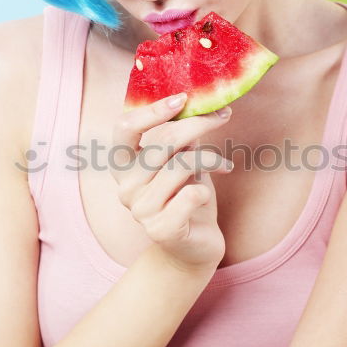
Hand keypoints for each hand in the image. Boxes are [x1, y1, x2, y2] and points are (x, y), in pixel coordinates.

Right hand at [111, 93, 233, 272]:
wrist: (194, 248)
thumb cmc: (186, 198)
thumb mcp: (180, 162)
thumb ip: (178, 139)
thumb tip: (195, 103)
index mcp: (123, 167)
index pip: (124, 128)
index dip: (152, 111)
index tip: (182, 99)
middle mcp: (125, 188)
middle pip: (162, 142)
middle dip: (198, 124)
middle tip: (224, 115)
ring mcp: (140, 210)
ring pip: (182, 165)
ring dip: (211, 159)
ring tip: (223, 163)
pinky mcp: (161, 230)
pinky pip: (192, 194)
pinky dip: (207, 189)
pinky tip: (209, 193)